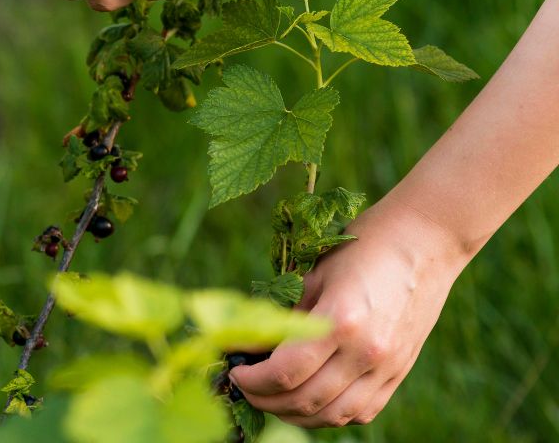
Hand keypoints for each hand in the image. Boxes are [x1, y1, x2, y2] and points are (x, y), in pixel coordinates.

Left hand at [229, 196, 471, 427]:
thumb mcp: (314, 276)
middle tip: (245, 387)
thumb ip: (285, 318)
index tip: (234, 372)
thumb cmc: (362, 248)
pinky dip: (330, 414)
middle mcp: (366, 352)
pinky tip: (309, 400)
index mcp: (340, 322)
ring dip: (295, 414)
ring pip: (333, 416)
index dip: (251, 381)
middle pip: (305, 401)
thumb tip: (248, 347)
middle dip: (265, 400)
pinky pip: (361, 412)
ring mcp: (387, 367)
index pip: (284, 373)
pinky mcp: (399, 373)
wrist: (424, 242)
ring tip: (271, 399)